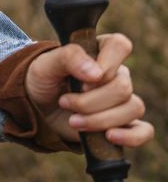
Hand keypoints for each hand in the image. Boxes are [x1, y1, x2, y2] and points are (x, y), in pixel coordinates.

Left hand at [25, 34, 152, 147]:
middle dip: (90, 101)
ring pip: (132, 108)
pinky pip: (144, 131)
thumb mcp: (45, 64)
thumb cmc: (43, 79)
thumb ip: (67, 58)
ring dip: (100, 119)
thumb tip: (96, 73)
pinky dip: (130, 136)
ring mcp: (121, 99)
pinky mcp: (123, 122)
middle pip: (123, 86)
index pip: (119, 46)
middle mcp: (115, 73)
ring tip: (73, 121)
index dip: (106, 64)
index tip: (82, 80)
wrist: (37, 106)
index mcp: (98, 50)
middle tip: (65, 102)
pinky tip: (108, 136)